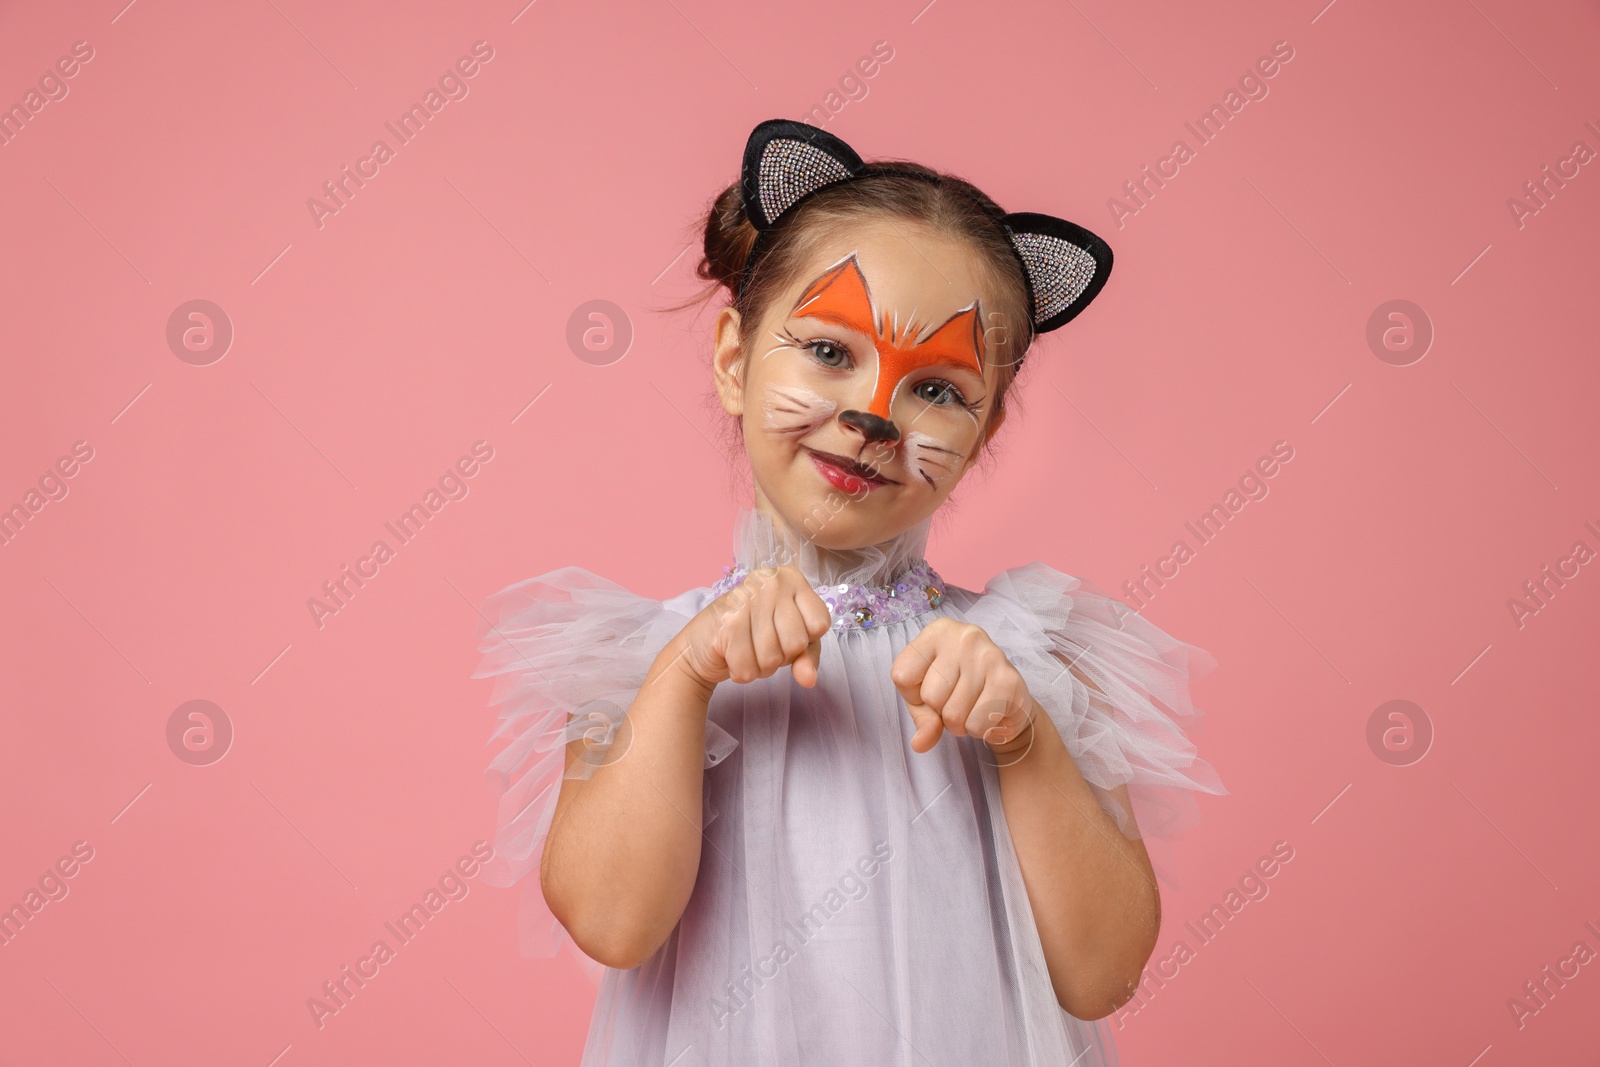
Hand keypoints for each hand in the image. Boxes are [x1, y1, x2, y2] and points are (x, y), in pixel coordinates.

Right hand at [676, 566, 832, 689]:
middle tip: (761, 644)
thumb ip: (807, 656)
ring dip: (760, 668)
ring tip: (746, 650)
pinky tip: (731, 656)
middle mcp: (771, 581)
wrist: (701, 645)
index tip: (784, 633)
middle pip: (797, 642)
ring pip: (773, 658)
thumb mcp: (788, 641)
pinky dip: (742, 673)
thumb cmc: (751, 638)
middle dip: (781, 657)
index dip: (804, 641)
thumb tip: (809, 679)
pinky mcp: (727, 622)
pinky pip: (749, 668)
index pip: (820, 623)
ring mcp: (748, 599)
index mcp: (791, 578)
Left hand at [890, 618, 1034, 754]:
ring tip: (974, 707)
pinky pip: (976, 723)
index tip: (932, 688)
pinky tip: (989, 712)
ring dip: (961, 724)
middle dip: (941, 712)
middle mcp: (963, 636)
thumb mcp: (929, 698)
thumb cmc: (961, 692)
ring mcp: (987, 655)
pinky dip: (980, 730)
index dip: (913, 695)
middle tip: (959, 701)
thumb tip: (920, 744)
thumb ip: (921, 717)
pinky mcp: (1008, 680)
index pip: (902, 675)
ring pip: (953, 714)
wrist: (1010, 702)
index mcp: (937, 632)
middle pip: (929, 696)